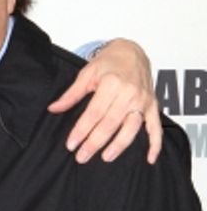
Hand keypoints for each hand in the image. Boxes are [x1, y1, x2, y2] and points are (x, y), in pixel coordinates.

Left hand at [48, 37, 161, 163]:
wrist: (132, 52)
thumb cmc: (108, 63)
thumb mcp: (86, 74)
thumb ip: (71, 94)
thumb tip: (54, 108)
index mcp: (112, 84)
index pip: (94, 113)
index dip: (81, 131)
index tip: (71, 144)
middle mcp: (129, 93)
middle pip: (111, 123)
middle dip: (95, 142)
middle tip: (82, 156)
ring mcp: (143, 101)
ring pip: (131, 128)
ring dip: (119, 145)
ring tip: (106, 157)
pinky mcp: (153, 106)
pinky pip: (156, 127)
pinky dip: (155, 144)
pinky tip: (150, 158)